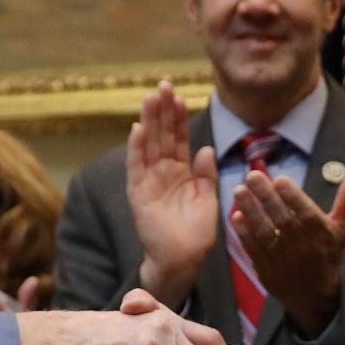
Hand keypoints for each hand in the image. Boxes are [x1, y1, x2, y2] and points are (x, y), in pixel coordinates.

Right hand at [126, 81, 216, 307]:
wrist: (182, 259)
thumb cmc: (196, 233)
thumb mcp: (208, 199)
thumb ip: (206, 174)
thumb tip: (205, 148)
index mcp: (181, 172)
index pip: (179, 138)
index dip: (178, 117)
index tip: (179, 95)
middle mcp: (163, 172)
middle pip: (162, 135)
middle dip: (163, 111)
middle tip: (163, 85)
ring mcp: (149, 181)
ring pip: (148, 145)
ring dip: (149, 122)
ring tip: (150, 98)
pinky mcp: (139, 194)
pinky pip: (136, 167)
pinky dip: (136, 149)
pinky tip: (138, 129)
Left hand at [228, 165, 344, 335]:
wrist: (315, 296)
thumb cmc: (328, 254)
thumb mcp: (342, 228)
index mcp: (320, 233)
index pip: (305, 212)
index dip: (293, 196)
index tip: (280, 179)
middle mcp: (302, 245)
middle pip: (282, 218)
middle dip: (267, 196)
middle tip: (252, 175)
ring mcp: (282, 258)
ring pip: (265, 232)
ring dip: (251, 211)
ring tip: (239, 191)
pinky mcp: (267, 269)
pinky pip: (254, 249)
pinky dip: (244, 233)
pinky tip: (236, 216)